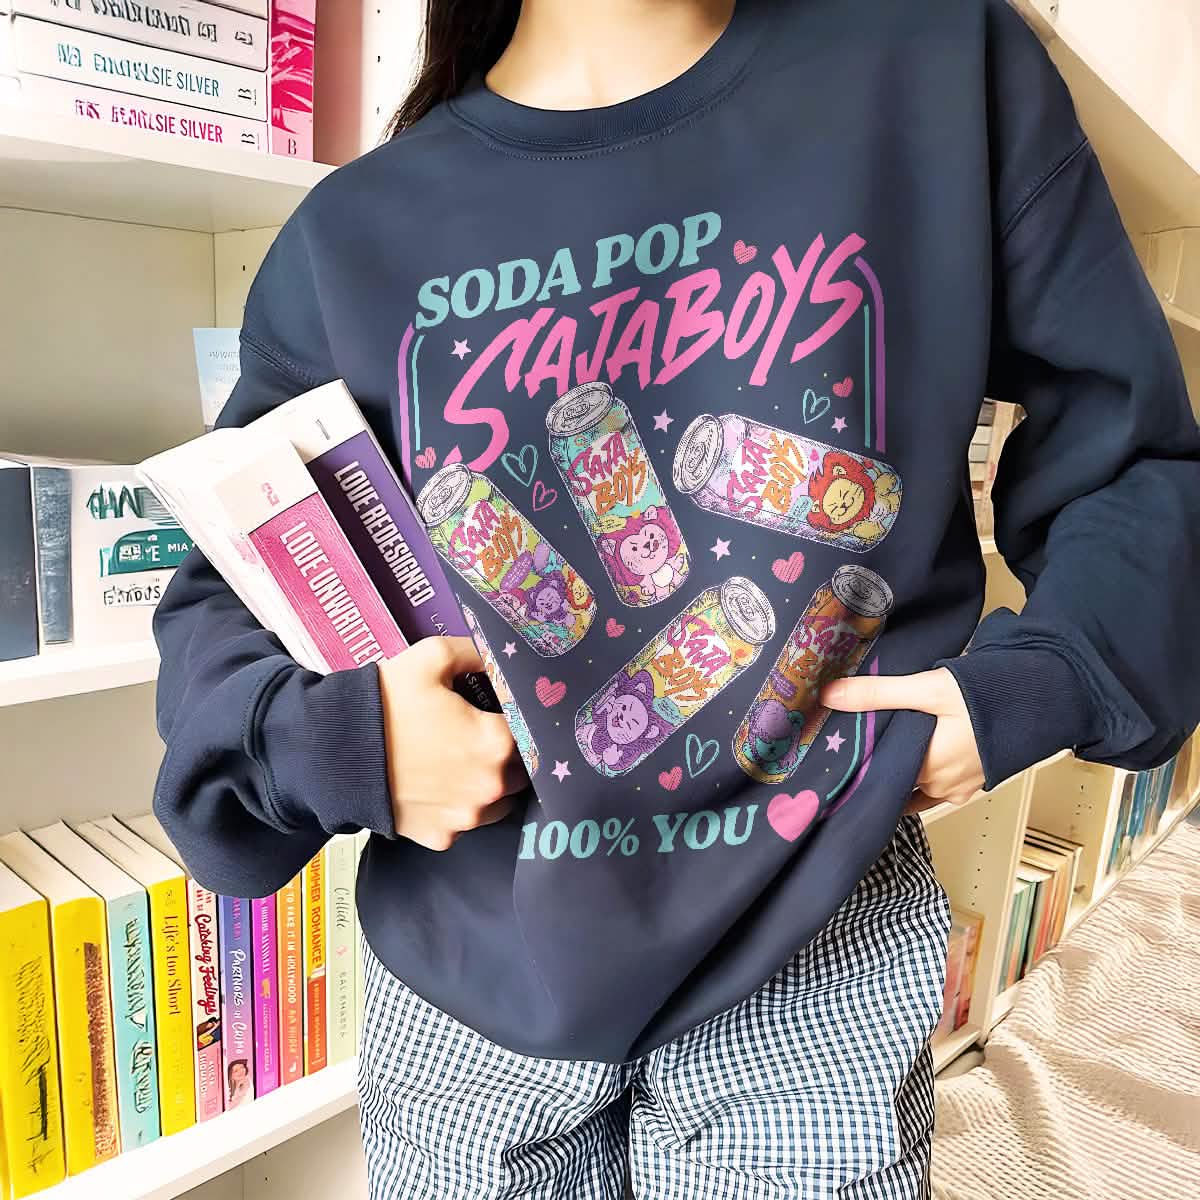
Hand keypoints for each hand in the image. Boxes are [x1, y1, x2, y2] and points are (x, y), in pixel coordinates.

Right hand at [377, 637, 526, 849]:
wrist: (333, 752)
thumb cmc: (386, 703)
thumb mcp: (432, 657)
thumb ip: (476, 652)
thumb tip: (499, 657)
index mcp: (496, 743)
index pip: (531, 731)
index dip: (521, 720)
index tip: (505, 712)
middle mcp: (490, 787)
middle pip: (522, 771)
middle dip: (510, 754)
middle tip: (482, 736)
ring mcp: (466, 818)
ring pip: (499, 802)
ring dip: (489, 785)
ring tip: (461, 762)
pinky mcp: (441, 837)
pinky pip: (464, 823)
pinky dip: (457, 807)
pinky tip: (438, 786)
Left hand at [820, 667, 983, 813]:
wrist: (1046, 695)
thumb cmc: (991, 694)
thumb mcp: (929, 688)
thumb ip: (878, 693)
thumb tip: (829, 696)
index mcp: (927, 770)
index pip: (876, 777)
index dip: (855, 764)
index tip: (833, 752)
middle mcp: (942, 787)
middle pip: (894, 780)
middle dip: (875, 763)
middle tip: (852, 742)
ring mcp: (960, 788)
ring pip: (914, 784)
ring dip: (899, 768)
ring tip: (880, 744)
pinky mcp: (973, 782)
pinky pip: (935, 786)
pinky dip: (921, 772)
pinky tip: (912, 751)